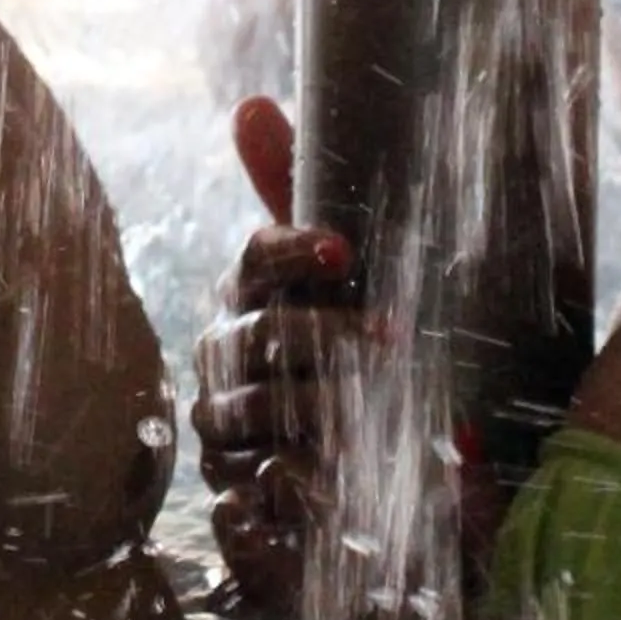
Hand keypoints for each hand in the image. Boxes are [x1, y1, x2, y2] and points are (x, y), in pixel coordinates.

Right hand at [193, 98, 367, 619]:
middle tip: (392, 339)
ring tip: (374, 417)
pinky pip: (247, 509)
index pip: (253, 262)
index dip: (291, 251)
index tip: (346, 251)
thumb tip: (249, 105)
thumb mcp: (342, 282)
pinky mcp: (239, 514)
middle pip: (260, 340)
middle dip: (324, 336)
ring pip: (258, 418)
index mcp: (251, 303)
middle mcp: (228, 369)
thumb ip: (299, 196)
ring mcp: (229, 443)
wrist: (357, 480)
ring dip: (316, 414)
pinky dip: (288, 499)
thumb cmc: (348, 358)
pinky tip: (332, 495)